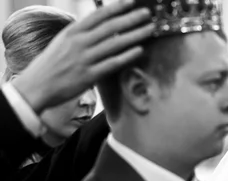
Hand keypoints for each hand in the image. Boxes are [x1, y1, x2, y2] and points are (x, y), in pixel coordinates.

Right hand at [12, 0, 152, 113]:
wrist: (38, 85)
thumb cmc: (52, 63)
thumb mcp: (63, 41)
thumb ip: (82, 33)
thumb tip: (100, 24)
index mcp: (72, 32)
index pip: (98, 15)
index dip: (117, 7)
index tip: (132, 2)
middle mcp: (79, 43)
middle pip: (111, 27)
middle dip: (131, 18)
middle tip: (147, 13)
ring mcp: (85, 59)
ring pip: (115, 43)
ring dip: (135, 35)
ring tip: (150, 29)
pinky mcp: (89, 76)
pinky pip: (112, 63)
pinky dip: (127, 56)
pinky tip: (140, 50)